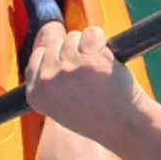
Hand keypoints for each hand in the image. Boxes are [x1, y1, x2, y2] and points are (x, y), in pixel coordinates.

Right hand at [27, 28, 160, 159]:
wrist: (124, 126)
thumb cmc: (97, 116)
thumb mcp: (60, 106)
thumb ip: (50, 80)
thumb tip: (48, 39)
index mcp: (36, 93)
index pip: (37, 56)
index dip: (57, 58)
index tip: (72, 70)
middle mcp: (47, 80)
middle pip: (55, 43)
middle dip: (73, 51)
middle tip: (89, 74)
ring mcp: (68, 69)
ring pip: (73, 37)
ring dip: (88, 47)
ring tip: (98, 71)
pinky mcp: (90, 60)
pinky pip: (91, 33)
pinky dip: (101, 40)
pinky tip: (107, 58)